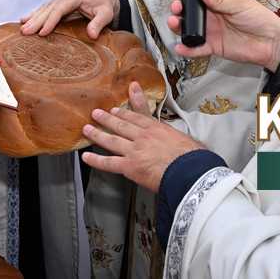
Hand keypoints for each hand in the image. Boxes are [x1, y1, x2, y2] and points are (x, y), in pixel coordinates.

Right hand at [21, 0, 118, 37]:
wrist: (105, 2)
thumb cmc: (104, 8)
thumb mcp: (106, 15)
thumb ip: (99, 23)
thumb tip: (92, 34)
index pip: (59, 9)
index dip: (50, 21)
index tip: (42, 32)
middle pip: (48, 9)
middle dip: (36, 21)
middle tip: (25, 32)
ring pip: (43, 9)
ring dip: (32, 19)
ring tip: (22, 28)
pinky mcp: (57, 4)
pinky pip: (44, 10)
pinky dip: (34, 16)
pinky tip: (24, 21)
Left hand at [81, 82, 202, 191]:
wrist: (189, 170)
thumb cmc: (193, 158)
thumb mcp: (188, 140)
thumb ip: (180, 141)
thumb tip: (186, 145)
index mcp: (158, 128)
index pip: (138, 116)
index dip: (126, 111)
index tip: (117, 108)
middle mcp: (143, 136)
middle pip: (121, 124)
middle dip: (107, 118)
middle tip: (97, 113)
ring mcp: (134, 150)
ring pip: (112, 140)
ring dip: (98, 134)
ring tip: (87, 128)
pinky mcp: (130, 166)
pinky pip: (108, 163)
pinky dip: (96, 160)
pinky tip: (86, 157)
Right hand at [166, 0, 279, 71]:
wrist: (271, 42)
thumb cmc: (260, 19)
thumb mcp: (239, 4)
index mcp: (217, 2)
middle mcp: (211, 17)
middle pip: (188, 13)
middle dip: (178, 9)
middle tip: (177, 8)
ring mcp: (211, 32)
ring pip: (188, 30)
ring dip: (178, 27)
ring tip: (175, 23)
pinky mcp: (213, 47)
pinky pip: (196, 49)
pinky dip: (187, 49)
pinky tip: (181, 47)